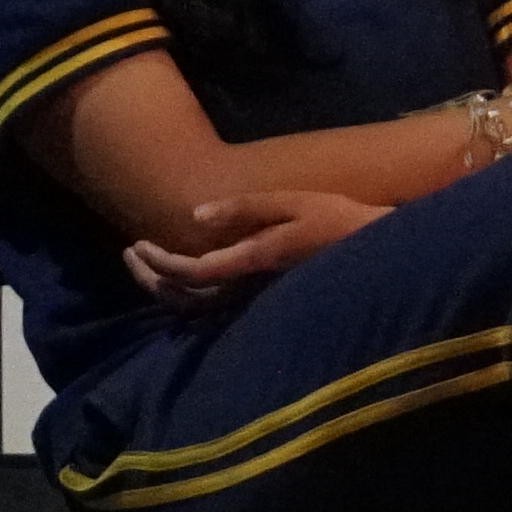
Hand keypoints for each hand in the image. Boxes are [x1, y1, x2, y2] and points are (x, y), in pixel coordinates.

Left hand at [129, 189, 382, 304]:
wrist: (379, 258)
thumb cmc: (338, 221)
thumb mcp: (294, 202)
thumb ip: (244, 208)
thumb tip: (194, 216)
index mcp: (254, 261)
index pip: (191, 272)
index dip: (159, 262)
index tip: (139, 244)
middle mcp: (249, 290)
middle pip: (185, 299)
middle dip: (151, 279)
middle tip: (132, 252)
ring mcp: (254, 301)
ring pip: (197, 309)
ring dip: (166, 290)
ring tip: (148, 264)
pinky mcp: (260, 302)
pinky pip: (212, 306)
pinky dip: (188, 295)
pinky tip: (181, 277)